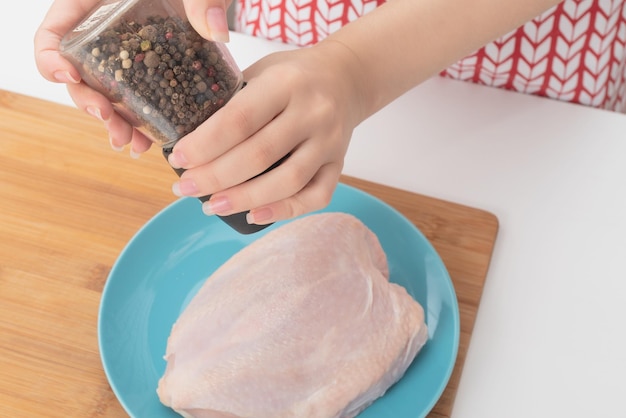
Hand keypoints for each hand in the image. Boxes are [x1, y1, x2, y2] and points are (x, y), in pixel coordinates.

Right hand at [34, 0, 231, 156]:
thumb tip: (216, 31)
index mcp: (99, 4)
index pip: (56, 30)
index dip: (50, 56)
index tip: (70, 76)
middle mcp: (107, 33)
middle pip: (79, 71)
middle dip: (88, 102)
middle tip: (108, 119)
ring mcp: (127, 56)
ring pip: (107, 93)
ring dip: (114, 122)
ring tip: (133, 144)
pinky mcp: (151, 72)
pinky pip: (136, 101)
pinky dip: (139, 123)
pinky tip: (149, 143)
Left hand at [167, 40, 366, 224]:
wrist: (346, 78)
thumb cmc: (293, 76)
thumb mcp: (262, 71)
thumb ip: (234, 101)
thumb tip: (191, 142)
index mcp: (285, 83)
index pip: (239, 119)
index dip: (205, 144)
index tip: (178, 159)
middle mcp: (312, 112)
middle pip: (259, 155)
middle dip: (215, 177)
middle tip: (184, 188)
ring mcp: (329, 142)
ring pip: (286, 181)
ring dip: (244, 199)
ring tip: (211, 206)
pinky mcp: (338, 164)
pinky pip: (315, 196)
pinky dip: (283, 211)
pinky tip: (254, 215)